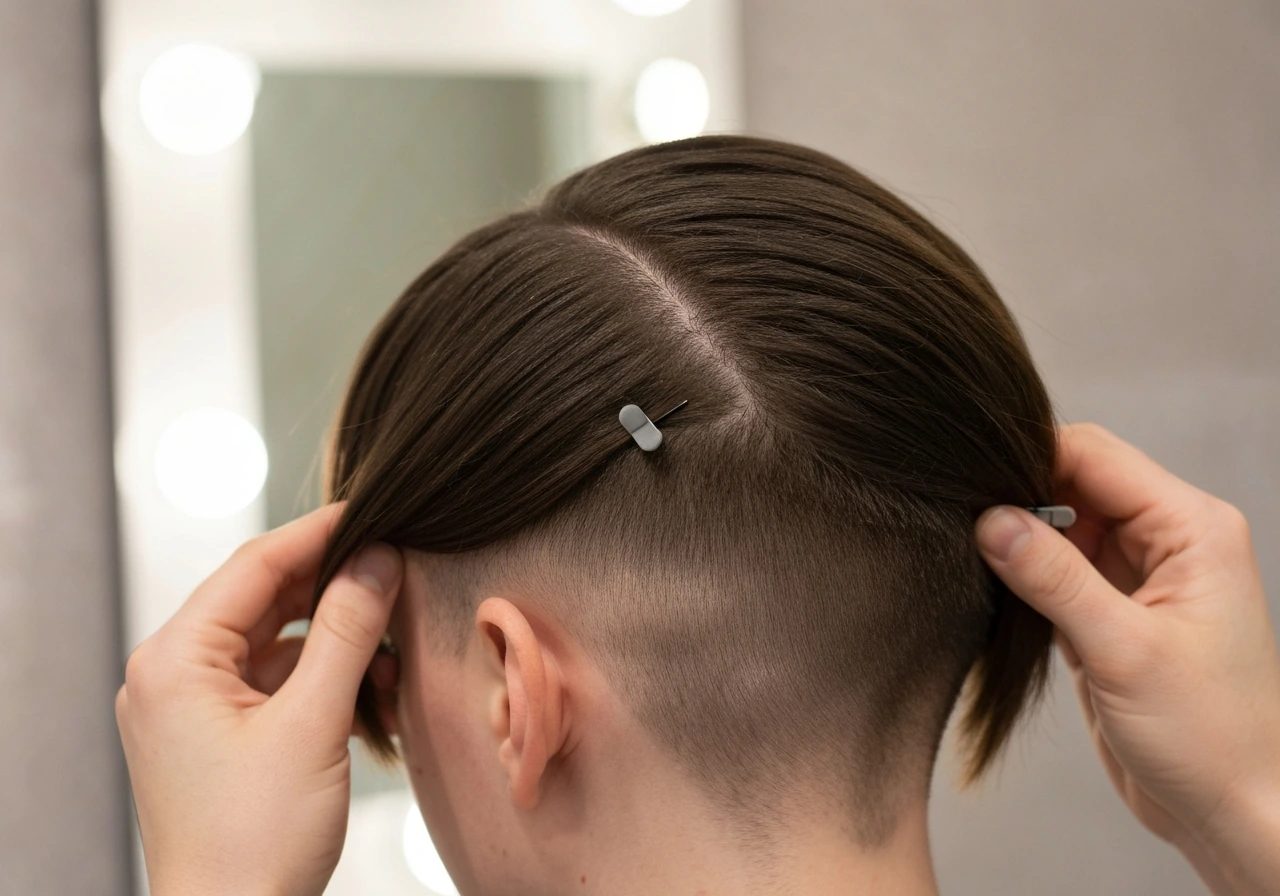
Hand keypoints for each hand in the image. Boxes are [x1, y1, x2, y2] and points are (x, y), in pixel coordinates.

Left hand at [115, 504, 402, 895]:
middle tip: (400, 576)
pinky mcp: (217, 735)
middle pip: (266, 600)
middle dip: (338, 592)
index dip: (322, 532)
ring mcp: (192, 707)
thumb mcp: (313, 723)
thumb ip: (348, 631)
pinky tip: (370, 695)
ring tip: (392, 659)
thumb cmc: (255, 842)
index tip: (378, 509)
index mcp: (174, 660)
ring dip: (338, 644)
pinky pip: (276, 682)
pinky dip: (324, 681)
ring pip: (278, 642)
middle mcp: (172, 674)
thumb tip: (378, 559)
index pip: (255, 565)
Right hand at [975, 423, 1279, 894]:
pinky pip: (1057, 572)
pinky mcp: (1112, 614)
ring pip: (1060, 528)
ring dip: (1018, 541)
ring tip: (973, 558)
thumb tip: (991, 520)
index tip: (971, 481)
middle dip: (1018, 498)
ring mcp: (1138, 578)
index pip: (1095, 456)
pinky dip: (1024, 578)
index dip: (1030, 457)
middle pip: (1073, 484)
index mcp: (1192, 528)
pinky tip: (995, 590)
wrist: (1233, 813)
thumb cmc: (1210, 737)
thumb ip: (1054, 578)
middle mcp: (1168, 541)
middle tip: (962, 524)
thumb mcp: (1124, 651)